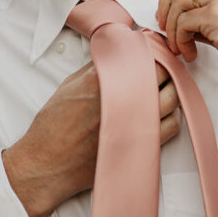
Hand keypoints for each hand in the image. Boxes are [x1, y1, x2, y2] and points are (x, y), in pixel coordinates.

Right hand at [3, 61, 180, 216]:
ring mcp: (134, 123)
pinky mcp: (140, 145)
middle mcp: (121, 100)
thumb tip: (120, 54)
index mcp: (102, 80)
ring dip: (171, 91)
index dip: (154, 53)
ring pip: (171, 100)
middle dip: (166, 70)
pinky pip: (171, 127)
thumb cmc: (52, 126)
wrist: (45, 164)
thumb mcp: (70, 85)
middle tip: (163, 70)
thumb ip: (98, 68)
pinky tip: (163, 113)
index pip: (144, 58)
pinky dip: (172, 116)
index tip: (155, 52)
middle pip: (163, 76)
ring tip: (164, 90)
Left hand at [156, 0, 217, 112]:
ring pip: (179, 0)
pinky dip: (180, 40)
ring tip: (182, 48)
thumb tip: (178, 11)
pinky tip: (192, 55)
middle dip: (166, 1)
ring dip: (173, 27)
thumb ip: (215, 7)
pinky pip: (183, 23)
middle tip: (164, 26)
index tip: (172, 15)